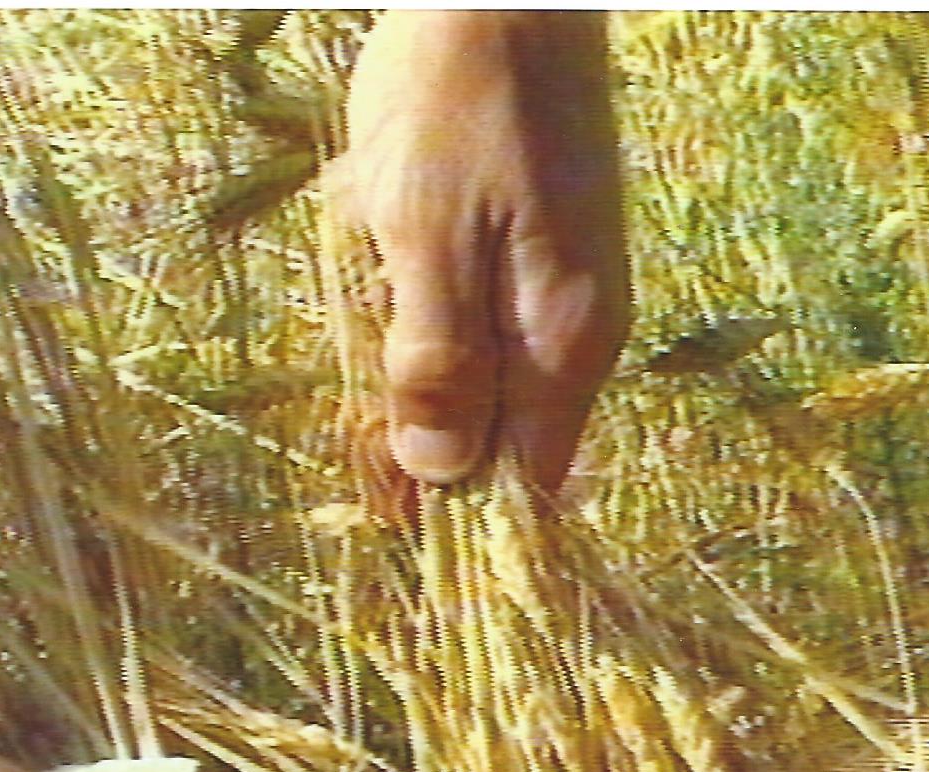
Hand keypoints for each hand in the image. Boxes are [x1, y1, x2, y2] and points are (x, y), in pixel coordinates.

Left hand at [336, 12, 629, 494]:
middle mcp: (573, 332)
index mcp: (559, 345)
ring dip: (414, 365)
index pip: (522, 484)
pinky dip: (419, 309)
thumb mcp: (426, 235)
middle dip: (421, 435)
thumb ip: (436, 362)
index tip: (383, 516)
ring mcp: (557, 288)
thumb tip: (440, 477)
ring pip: (480, 377)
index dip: (454, 515)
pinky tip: (385, 249)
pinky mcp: (532, 248)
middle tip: (355, 401)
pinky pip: (473, 319)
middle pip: (498, 438)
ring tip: (372, 282)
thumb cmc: (462, 99)